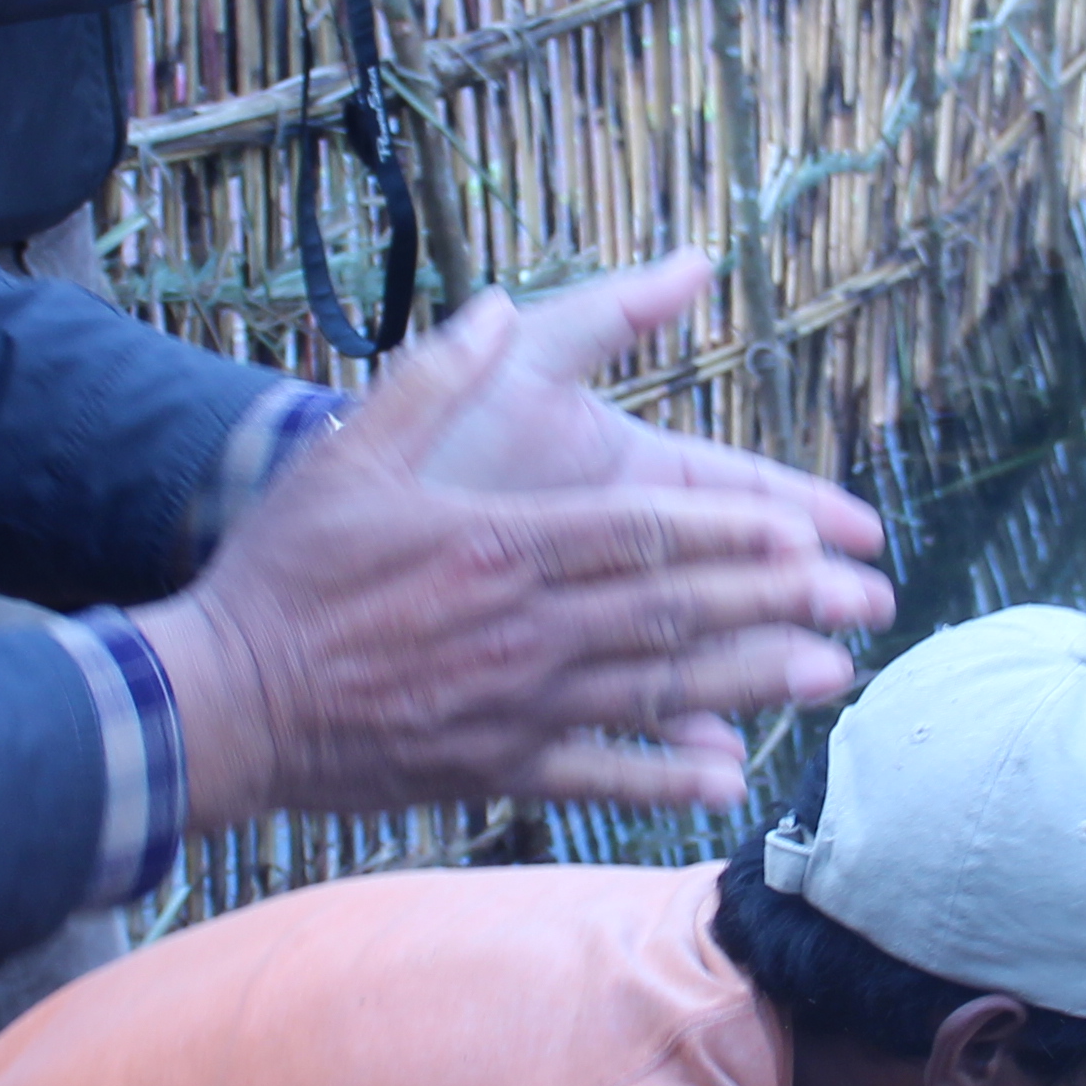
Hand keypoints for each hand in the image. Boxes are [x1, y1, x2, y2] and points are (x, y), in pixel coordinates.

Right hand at [134, 266, 890, 823]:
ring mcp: (514, 707)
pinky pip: (597, 776)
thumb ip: (432, 378)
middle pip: (675, 612)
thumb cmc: (283, 573)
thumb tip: (500, 306)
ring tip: (831, 678)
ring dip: (752, 686)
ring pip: (658, 695)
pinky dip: (665, 779)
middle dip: (778, 606)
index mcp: (500, 543)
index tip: (807, 531)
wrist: (222, 702)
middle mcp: (524, 629)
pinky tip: (727, 777)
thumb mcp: (349, 453)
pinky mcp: (492, 767)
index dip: (733, 532)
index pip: (644, 532)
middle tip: (862, 603)